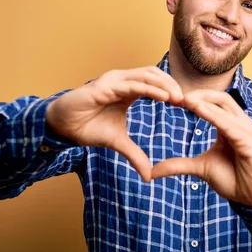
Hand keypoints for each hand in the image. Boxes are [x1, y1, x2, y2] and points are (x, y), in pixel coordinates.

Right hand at [46, 66, 182, 181]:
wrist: (62, 127)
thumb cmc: (87, 127)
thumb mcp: (117, 143)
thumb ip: (135, 154)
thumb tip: (148, 175)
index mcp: (128, 89)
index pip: (156, 83)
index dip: (172, 90)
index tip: (188, 105)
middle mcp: (122, 80)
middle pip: (155, 75)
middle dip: (173, 85)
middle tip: (189, 101)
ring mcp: (114, 80)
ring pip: (147, 75)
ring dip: (165, 85)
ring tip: (180, 98)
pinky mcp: (105, 86)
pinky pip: (133, 85)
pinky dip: (151, 89)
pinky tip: (165, 97)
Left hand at [151, 90, 251, 208]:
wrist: (251, 198)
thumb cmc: (233, 179)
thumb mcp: (200, 168)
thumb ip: (179, 164)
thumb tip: (152, 171)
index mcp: (231, 125)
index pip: (214, 102)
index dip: (195, 99)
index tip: (173, 99)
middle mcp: (241, 124)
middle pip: (221, 98)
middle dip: (199, 95)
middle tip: (176, 96)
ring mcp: (247, 131)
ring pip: (225, 108)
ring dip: (204, 102)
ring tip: (185, 100)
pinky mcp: (250, 142)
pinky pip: (230, 125)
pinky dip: (214, 116)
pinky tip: (198, 110)